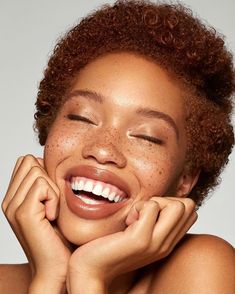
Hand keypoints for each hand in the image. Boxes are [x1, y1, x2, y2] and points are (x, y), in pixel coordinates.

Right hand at [1, 155, 71, 289]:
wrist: (56, 268)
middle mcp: (9, 200)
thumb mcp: (51, 204)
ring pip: (37, 171)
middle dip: (47, 177)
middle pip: (30, 162)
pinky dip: (54, 198)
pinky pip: (42, 185)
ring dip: (52, 189)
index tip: (51, 193)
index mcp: (14, 198)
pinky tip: (52, 217)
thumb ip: (44, 184)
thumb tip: (44, 161)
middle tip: (52, 202)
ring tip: (52, 211)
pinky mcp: (23, 212)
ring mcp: (13, 206)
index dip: (43, 170)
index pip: (25, 161)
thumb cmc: (59, 236)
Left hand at [67, 197, 196, 290]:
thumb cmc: (112, 246)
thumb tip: (159, 200)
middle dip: (165, 199)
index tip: (149, 212)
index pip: (191, 211)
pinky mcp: (141, 240)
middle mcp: (167, 244)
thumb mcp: (139, 233)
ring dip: (153, 202)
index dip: (170, 203)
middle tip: (142, 212)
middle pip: (188, 205)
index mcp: (167, 242)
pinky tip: (126, 221)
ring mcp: (156, 243)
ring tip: (135, 216)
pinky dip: (138, 206)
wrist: (91, 268)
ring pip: (177, 205)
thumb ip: (153, 221)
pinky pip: (152, 207)